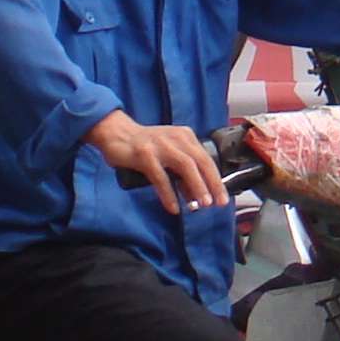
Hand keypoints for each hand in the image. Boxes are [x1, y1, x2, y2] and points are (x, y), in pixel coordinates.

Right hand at [87, 110, 226, 213]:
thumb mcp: (168, 154)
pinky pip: (160, 177)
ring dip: (196, 186)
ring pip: (185, 166)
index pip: (206, 158)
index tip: (223, 198)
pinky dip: (168, 193)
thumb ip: (182, 173)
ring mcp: (160, 146)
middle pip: (200, 161)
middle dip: (212, 184)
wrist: (116, 133)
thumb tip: (196, 197)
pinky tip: (174, 207)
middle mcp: (176, 139)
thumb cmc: (145, 146)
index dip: (216, 179)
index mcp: (185, 136)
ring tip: (201, 204)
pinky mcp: (145, 155)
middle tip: (218, 203)